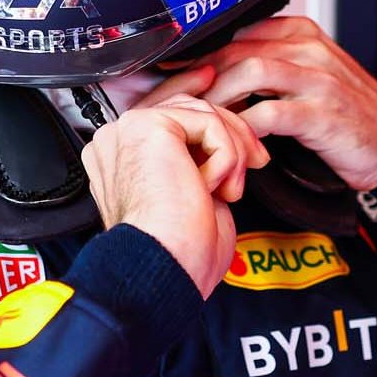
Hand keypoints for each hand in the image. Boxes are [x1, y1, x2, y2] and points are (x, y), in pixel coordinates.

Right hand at [79, 90, 269, 297]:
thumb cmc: (178, 252)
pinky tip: (212, 190)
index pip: (169, 119)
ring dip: (232, 153)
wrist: (166, 266)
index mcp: (122, 159)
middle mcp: (118, 141)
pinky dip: (226, 158)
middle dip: (233, 134)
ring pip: (203, 114)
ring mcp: (128, 131)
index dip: (209, 117)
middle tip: (257, 159)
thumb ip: (197, 162)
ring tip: (230, 191)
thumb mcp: (191, 196)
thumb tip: (227, 143)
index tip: (240, 127)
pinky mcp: (149, 127)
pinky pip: (209, 123)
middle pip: (189, 109)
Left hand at [139, 17, 376, 191]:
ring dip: (217, 99)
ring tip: (198, 123)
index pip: (235, 32)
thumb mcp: (309, 80)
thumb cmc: (349, 120)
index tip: (166, 73)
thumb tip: (214, 73)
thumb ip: (270, 68)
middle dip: (196, 76)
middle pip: (233, 49)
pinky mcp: (322, 111)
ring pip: (248, 72)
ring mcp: (317, 77)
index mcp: (301, 33)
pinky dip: (244, 130)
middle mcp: (308, 47)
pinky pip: (269, 113)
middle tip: (168, 102)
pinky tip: (233, 144)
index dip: (196, 53)